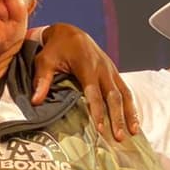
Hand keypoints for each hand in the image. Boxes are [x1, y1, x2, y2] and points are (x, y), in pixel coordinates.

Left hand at [32, 24, 137, 139]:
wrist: (70, 32)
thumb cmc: (55, 48)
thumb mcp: (44, 61)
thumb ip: (41, 80)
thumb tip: (36, 102)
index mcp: (86, 65)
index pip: (94, 92)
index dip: (98, 110)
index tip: (100, 128)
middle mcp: (103, 68)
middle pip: (114, 96)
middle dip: (118, 117)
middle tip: (119, 137)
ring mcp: (112, 70)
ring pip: (125, 94)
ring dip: (130, 114)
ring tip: (133, 132)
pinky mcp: (115, 73)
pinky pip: (126, 90)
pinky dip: (131, 106)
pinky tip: (134, 121)